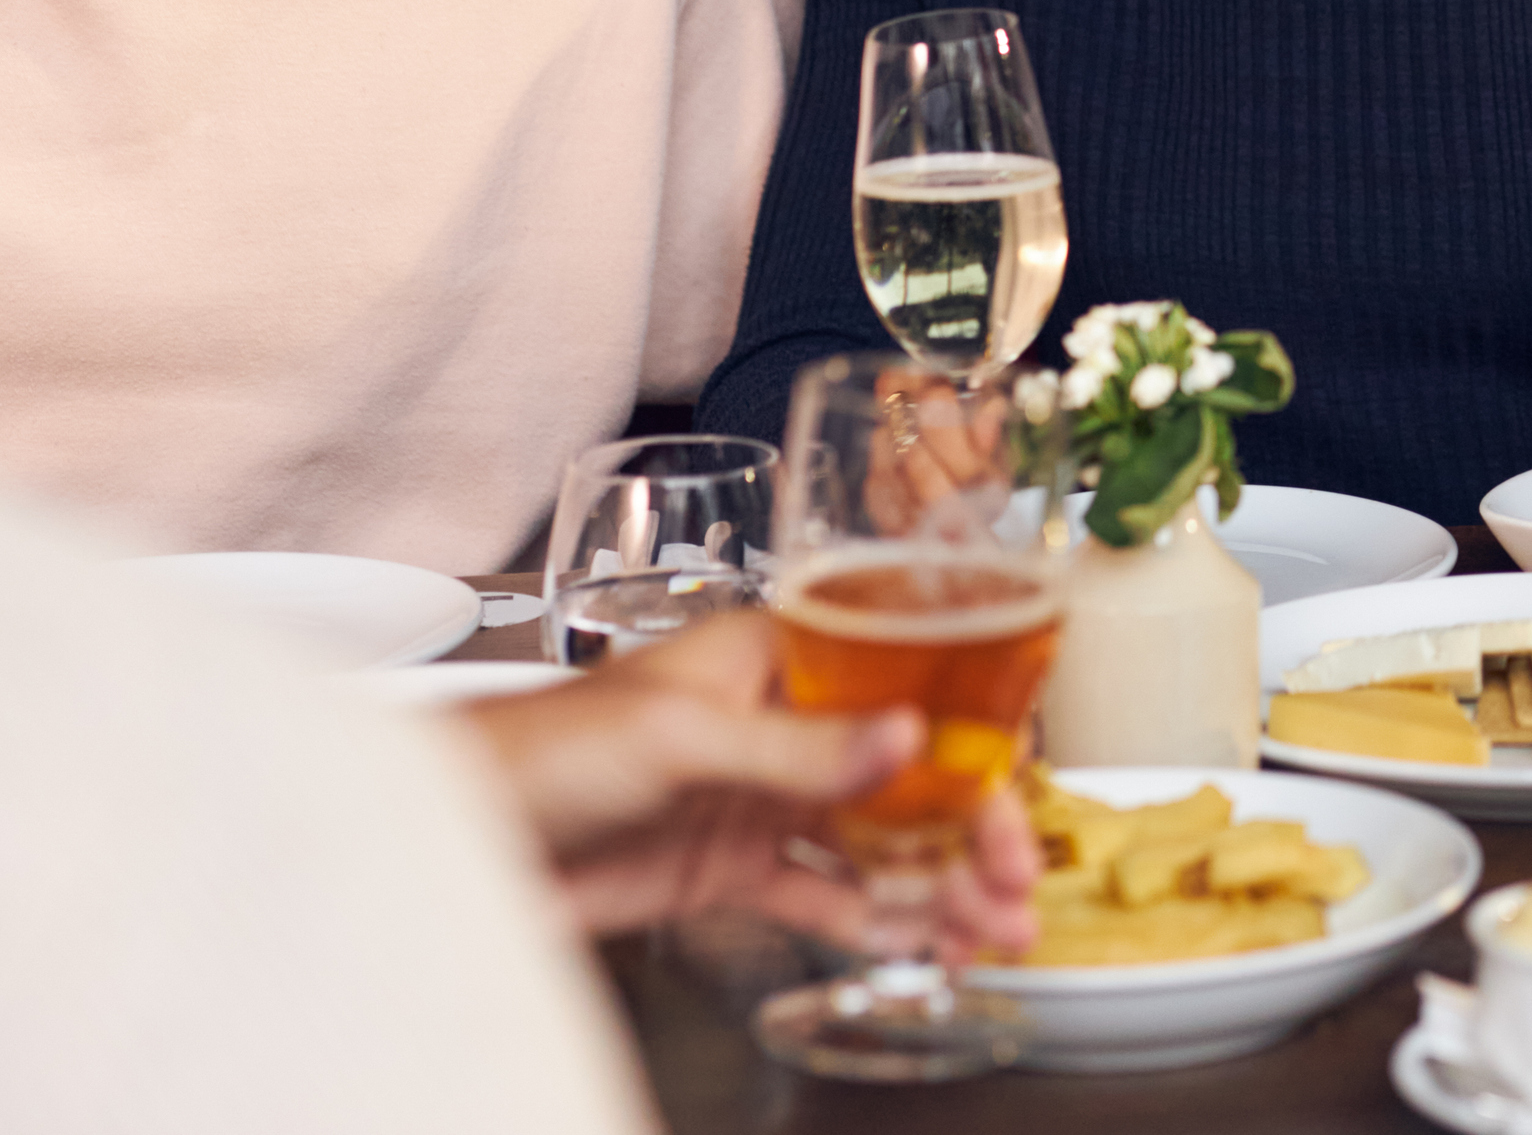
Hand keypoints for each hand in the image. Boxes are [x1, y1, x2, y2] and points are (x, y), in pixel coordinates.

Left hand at [462, 608, 1040, 952]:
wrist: (443, 838)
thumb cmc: (537, 746)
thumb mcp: (681, 737)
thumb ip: (800, 748)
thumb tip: (910, 737)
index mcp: (779, 657)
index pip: (907, 688)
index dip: (975, 742)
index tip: (1015, 799)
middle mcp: (781, 723)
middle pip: (907, 774)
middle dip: (971, 832)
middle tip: (1015, 889)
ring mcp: (760, 799)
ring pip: (878, 840)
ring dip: (938, 884)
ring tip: (990, 934)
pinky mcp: (730, 869)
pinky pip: (825, 895)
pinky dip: (879, 921)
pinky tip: (925, 946)